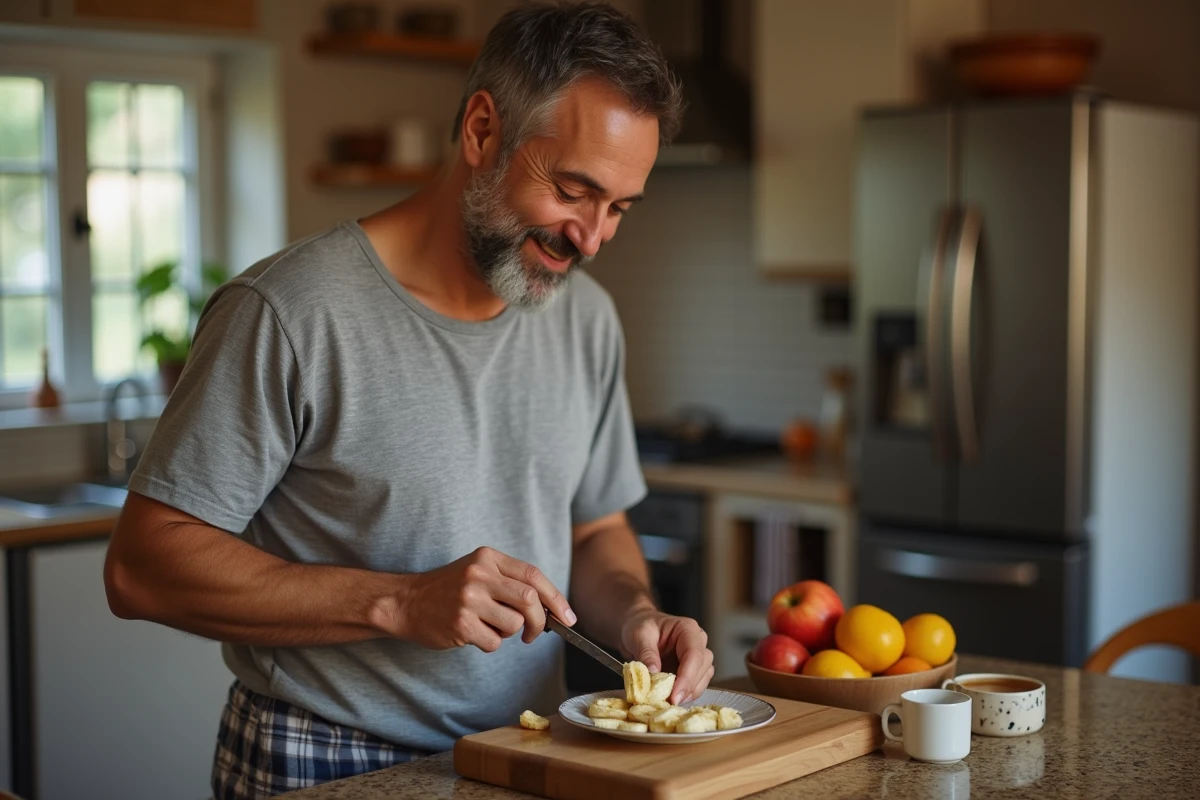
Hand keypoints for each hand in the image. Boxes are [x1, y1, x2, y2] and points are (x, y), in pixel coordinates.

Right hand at [393, 547, 574, 652]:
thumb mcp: (478, 572)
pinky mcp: (460, 623)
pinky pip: (494, 642)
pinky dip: (490, 643)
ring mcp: (469, 599)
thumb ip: (510, 582)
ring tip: (488, 626)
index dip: (556, 598)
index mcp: (487, 558)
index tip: (568, 617)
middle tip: (535, 634)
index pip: (533, 575)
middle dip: (541, 622)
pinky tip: (472, 634)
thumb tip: (552, 608)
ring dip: (509, 633)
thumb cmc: (449, 590)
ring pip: (514, 625)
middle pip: (529, 600)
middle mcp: (479, 575)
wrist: (405, 602)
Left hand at [620, 610, 713, 703]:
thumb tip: (653, 673)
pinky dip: (686, 694)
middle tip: (668, 702)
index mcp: (687, 628)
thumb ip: (647, 653)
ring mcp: (698, 656)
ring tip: (668, 701)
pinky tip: (672, 699)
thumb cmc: (641, 626)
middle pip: (702, 668)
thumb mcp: (639, 635)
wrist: (639, 627)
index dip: (687, 678)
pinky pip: (696, 684)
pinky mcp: (693, 669)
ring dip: (688, 693)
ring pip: (703, 678)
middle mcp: (698, 641)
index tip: (675, 696)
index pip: (694, 654)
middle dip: (687, 688)